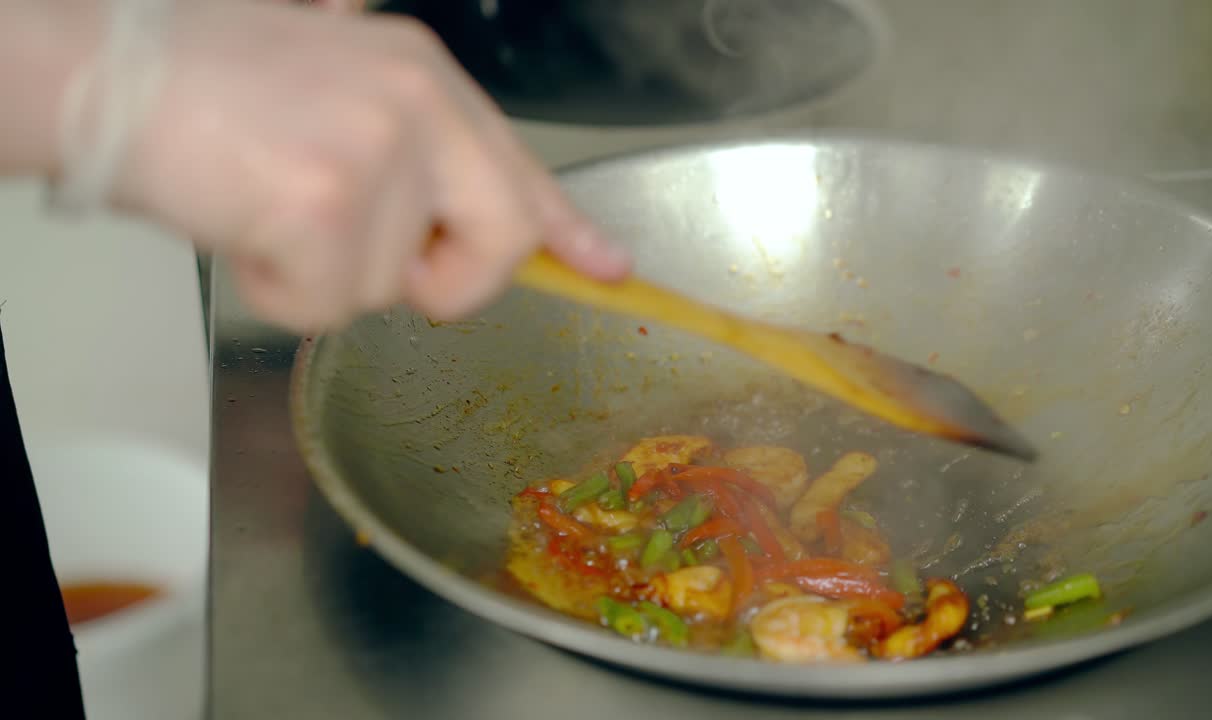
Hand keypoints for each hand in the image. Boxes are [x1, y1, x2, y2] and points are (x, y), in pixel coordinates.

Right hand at [109, 1, 628, 331]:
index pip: (522, 167)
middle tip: (377, 262)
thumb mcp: (334, 86)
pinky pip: (326, 306)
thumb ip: (403, 141)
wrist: (103, 69)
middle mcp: (419, 106)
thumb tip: (437, 206)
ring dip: (320, 274)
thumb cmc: (203, 81)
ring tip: (261, 205)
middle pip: (502, 239)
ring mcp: (379, 154)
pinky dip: (276, 290)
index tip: (607, 268)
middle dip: (450, 282)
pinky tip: (240, 226)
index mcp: (424, 77)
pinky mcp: (327, 205)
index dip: (567, 228)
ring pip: (389, 288)